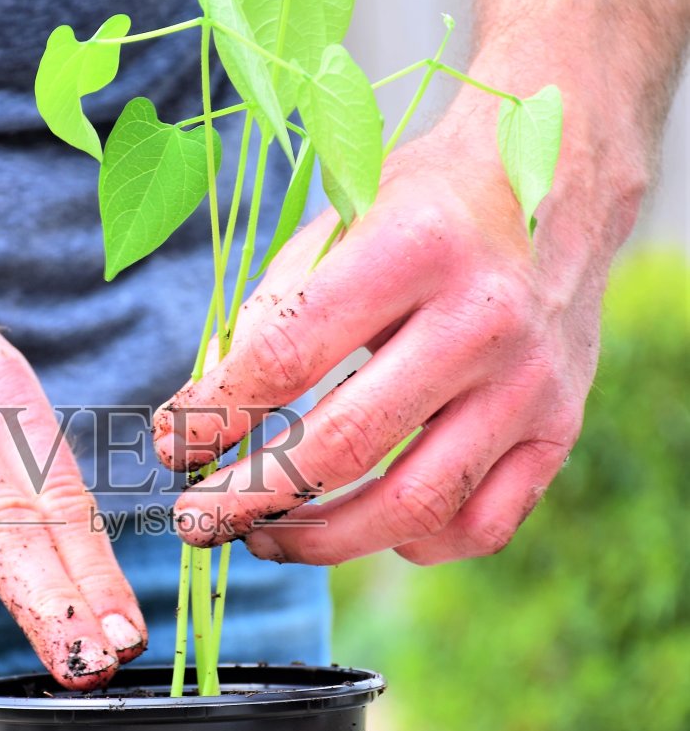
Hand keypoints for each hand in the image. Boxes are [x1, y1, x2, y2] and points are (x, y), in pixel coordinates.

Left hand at [153, 114, 612, 567]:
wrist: (556, 186)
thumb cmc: (419, 210)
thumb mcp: (335, 227)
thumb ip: (265, 319)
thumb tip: (194, 425)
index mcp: (412, 246)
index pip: (284, 360)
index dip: (213, 417)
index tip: (170, 447)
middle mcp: (482, 319)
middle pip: (343, 448)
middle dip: (250, 499)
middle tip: (197, 520)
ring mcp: (529, 384)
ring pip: (413, 508)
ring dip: (322, 542)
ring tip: (265, 539)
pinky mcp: (560, 430)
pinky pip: (480, 526)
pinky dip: (414, 544)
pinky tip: (368, 527)